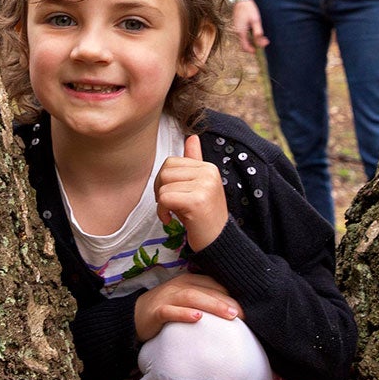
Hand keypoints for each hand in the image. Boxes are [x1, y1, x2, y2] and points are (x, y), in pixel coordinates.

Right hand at [134, 272, 241, 342]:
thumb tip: (231, 308)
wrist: (133, 316)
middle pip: (205, 290)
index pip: (213, 284)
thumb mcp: (185, 300)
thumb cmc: (166, 309)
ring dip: (212, 305)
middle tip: (243, 314)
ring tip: (229, 315)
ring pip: (191, 297)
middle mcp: (178, 286)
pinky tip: (197, 318)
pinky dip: (184, 314)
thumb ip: (204, 299)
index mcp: (188, 281)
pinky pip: (170, 311)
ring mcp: (166, 298)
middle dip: (226, 300)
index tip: (247, 306)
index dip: (231, 293)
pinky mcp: (156, 312)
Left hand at [154, 134, 228, 251]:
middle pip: (165, 171)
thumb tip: (192, 136)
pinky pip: (165, 198)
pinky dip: (162, 212)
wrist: (218, 242)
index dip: (164, 181)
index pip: (171, 162)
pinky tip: (171, 220)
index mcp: (208, 167)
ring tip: (173, 213)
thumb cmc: (203, 217)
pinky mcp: (197, 201)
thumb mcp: (199, 186)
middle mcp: (209, 173)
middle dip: (160, 190)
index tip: (173, 197)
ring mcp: (204, 186)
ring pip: (163, 185)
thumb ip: (194, 162)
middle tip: (170, 206)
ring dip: (162, 203)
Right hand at [232, 0, 268, 52]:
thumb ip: (258, 32)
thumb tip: (260, 43)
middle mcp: (237, 31)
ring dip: (253, 40)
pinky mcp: (238, 25)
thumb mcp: (255, 20)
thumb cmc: (249, 9)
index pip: (245, 47)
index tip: (259, 51)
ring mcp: (237, 28)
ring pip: (245, 39)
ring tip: (262, 36)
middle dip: (254, 45)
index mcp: (241, 32)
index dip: (252, 50)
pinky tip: (256, 31)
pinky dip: (250, 35)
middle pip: (245, 43)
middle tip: (265, 41)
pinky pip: (244, 34)